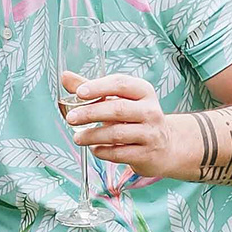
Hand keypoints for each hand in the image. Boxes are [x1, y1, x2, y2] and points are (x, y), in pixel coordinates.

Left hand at [59, 70, 178, 182]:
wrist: (166, 146)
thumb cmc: (136, 118)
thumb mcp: (120, 100)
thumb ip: (93, 89)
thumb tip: (65, 76)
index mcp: (143, 91)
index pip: (121, 84)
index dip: (99, 87)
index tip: (79, 92)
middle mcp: (150, 111)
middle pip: (118, 109)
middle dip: (90, 113)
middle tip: (70, 118)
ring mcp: (150, 133)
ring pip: (117, 134)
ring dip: (93, 135)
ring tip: (77, 138)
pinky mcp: (146, 154)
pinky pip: (120, 153)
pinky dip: (103, 151)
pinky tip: (94, 149)